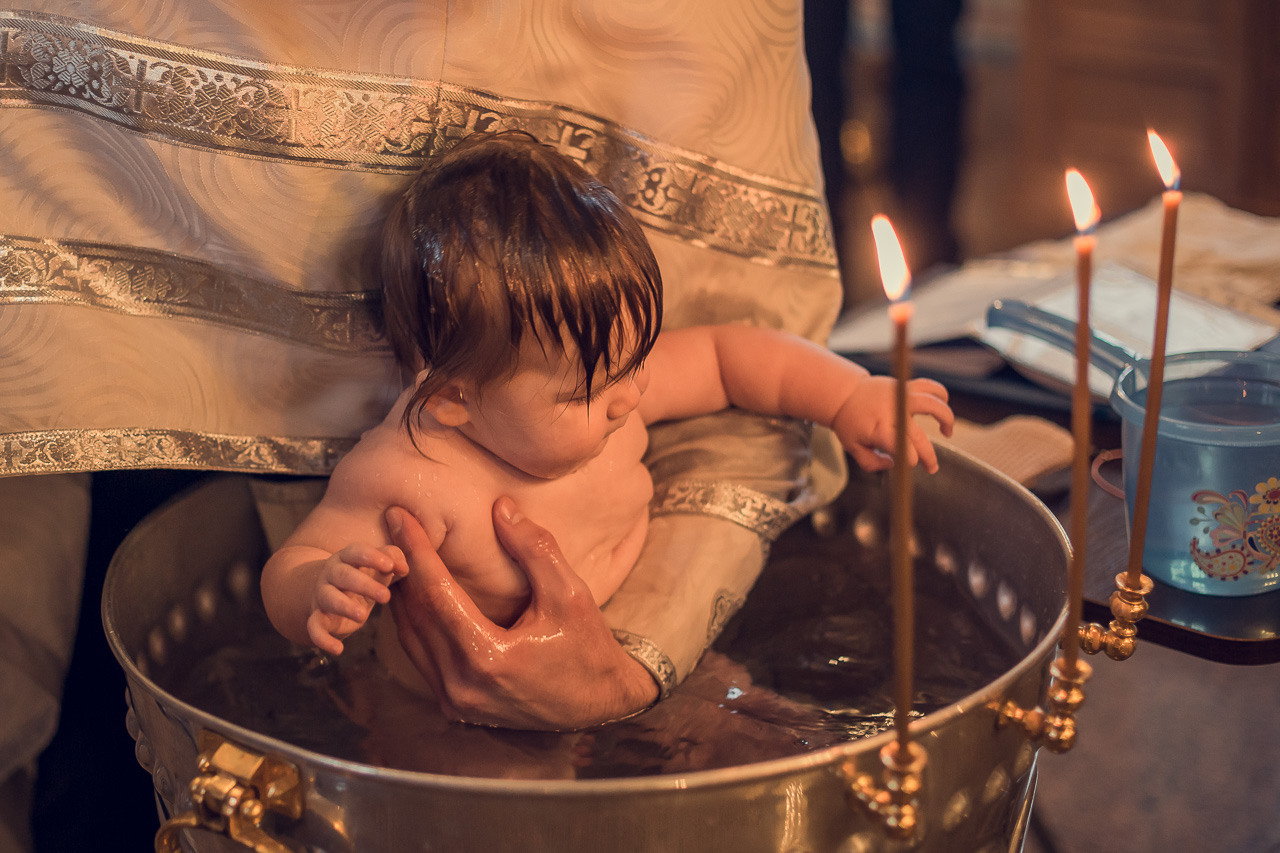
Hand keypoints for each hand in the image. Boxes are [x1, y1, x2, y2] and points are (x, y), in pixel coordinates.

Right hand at [307, 543, 407, 655]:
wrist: (328, 594)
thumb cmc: (363, 577)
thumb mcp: (378, 566)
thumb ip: (394, 559)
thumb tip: (403, 567)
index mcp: (347, 558)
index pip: (356, 552)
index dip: (372, 557)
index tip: (389, 566)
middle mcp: (331, 574)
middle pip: (343, 575)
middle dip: (364, 584)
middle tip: (386, 597)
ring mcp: (322, 595)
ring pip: (328, 598)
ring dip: (344, 606)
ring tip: (362, 616)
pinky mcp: (317, 617)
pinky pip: (314, 627)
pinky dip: (322, 639)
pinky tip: (338, 650)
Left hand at [385, 499, 658, 729]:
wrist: (600, 704)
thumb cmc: (588, 648)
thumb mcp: (570, 593)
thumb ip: (534, 549)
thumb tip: (501, 509)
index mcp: (487, 658)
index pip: (437, 594)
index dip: (417, 551)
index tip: (399, 515)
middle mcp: (461, 685)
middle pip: (415, 616)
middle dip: (402, 567)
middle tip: (391, 526)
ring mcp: (455, 701)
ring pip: (411, 639)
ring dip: (402, 595)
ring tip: (397, 555)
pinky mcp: (456, 706)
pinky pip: (422, 657)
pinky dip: (415, 622)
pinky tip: (414, 595)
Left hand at [832, 376, 954, 473]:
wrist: (845, 393)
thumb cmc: (851, 423)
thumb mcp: (853, 447)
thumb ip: (871, 463)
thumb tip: (893, 464)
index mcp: (878, 428)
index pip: (901, 447)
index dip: (911, 460)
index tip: (911, 464)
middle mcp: (892, 411)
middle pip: (918, 435)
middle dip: (929, 455)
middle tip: (932, 468)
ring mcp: (900, 396)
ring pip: (932, 402)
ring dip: (946, 418)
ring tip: (947, 431)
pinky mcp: (905, 386)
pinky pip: (930, 386)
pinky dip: (941, 395)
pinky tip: (942, 407)